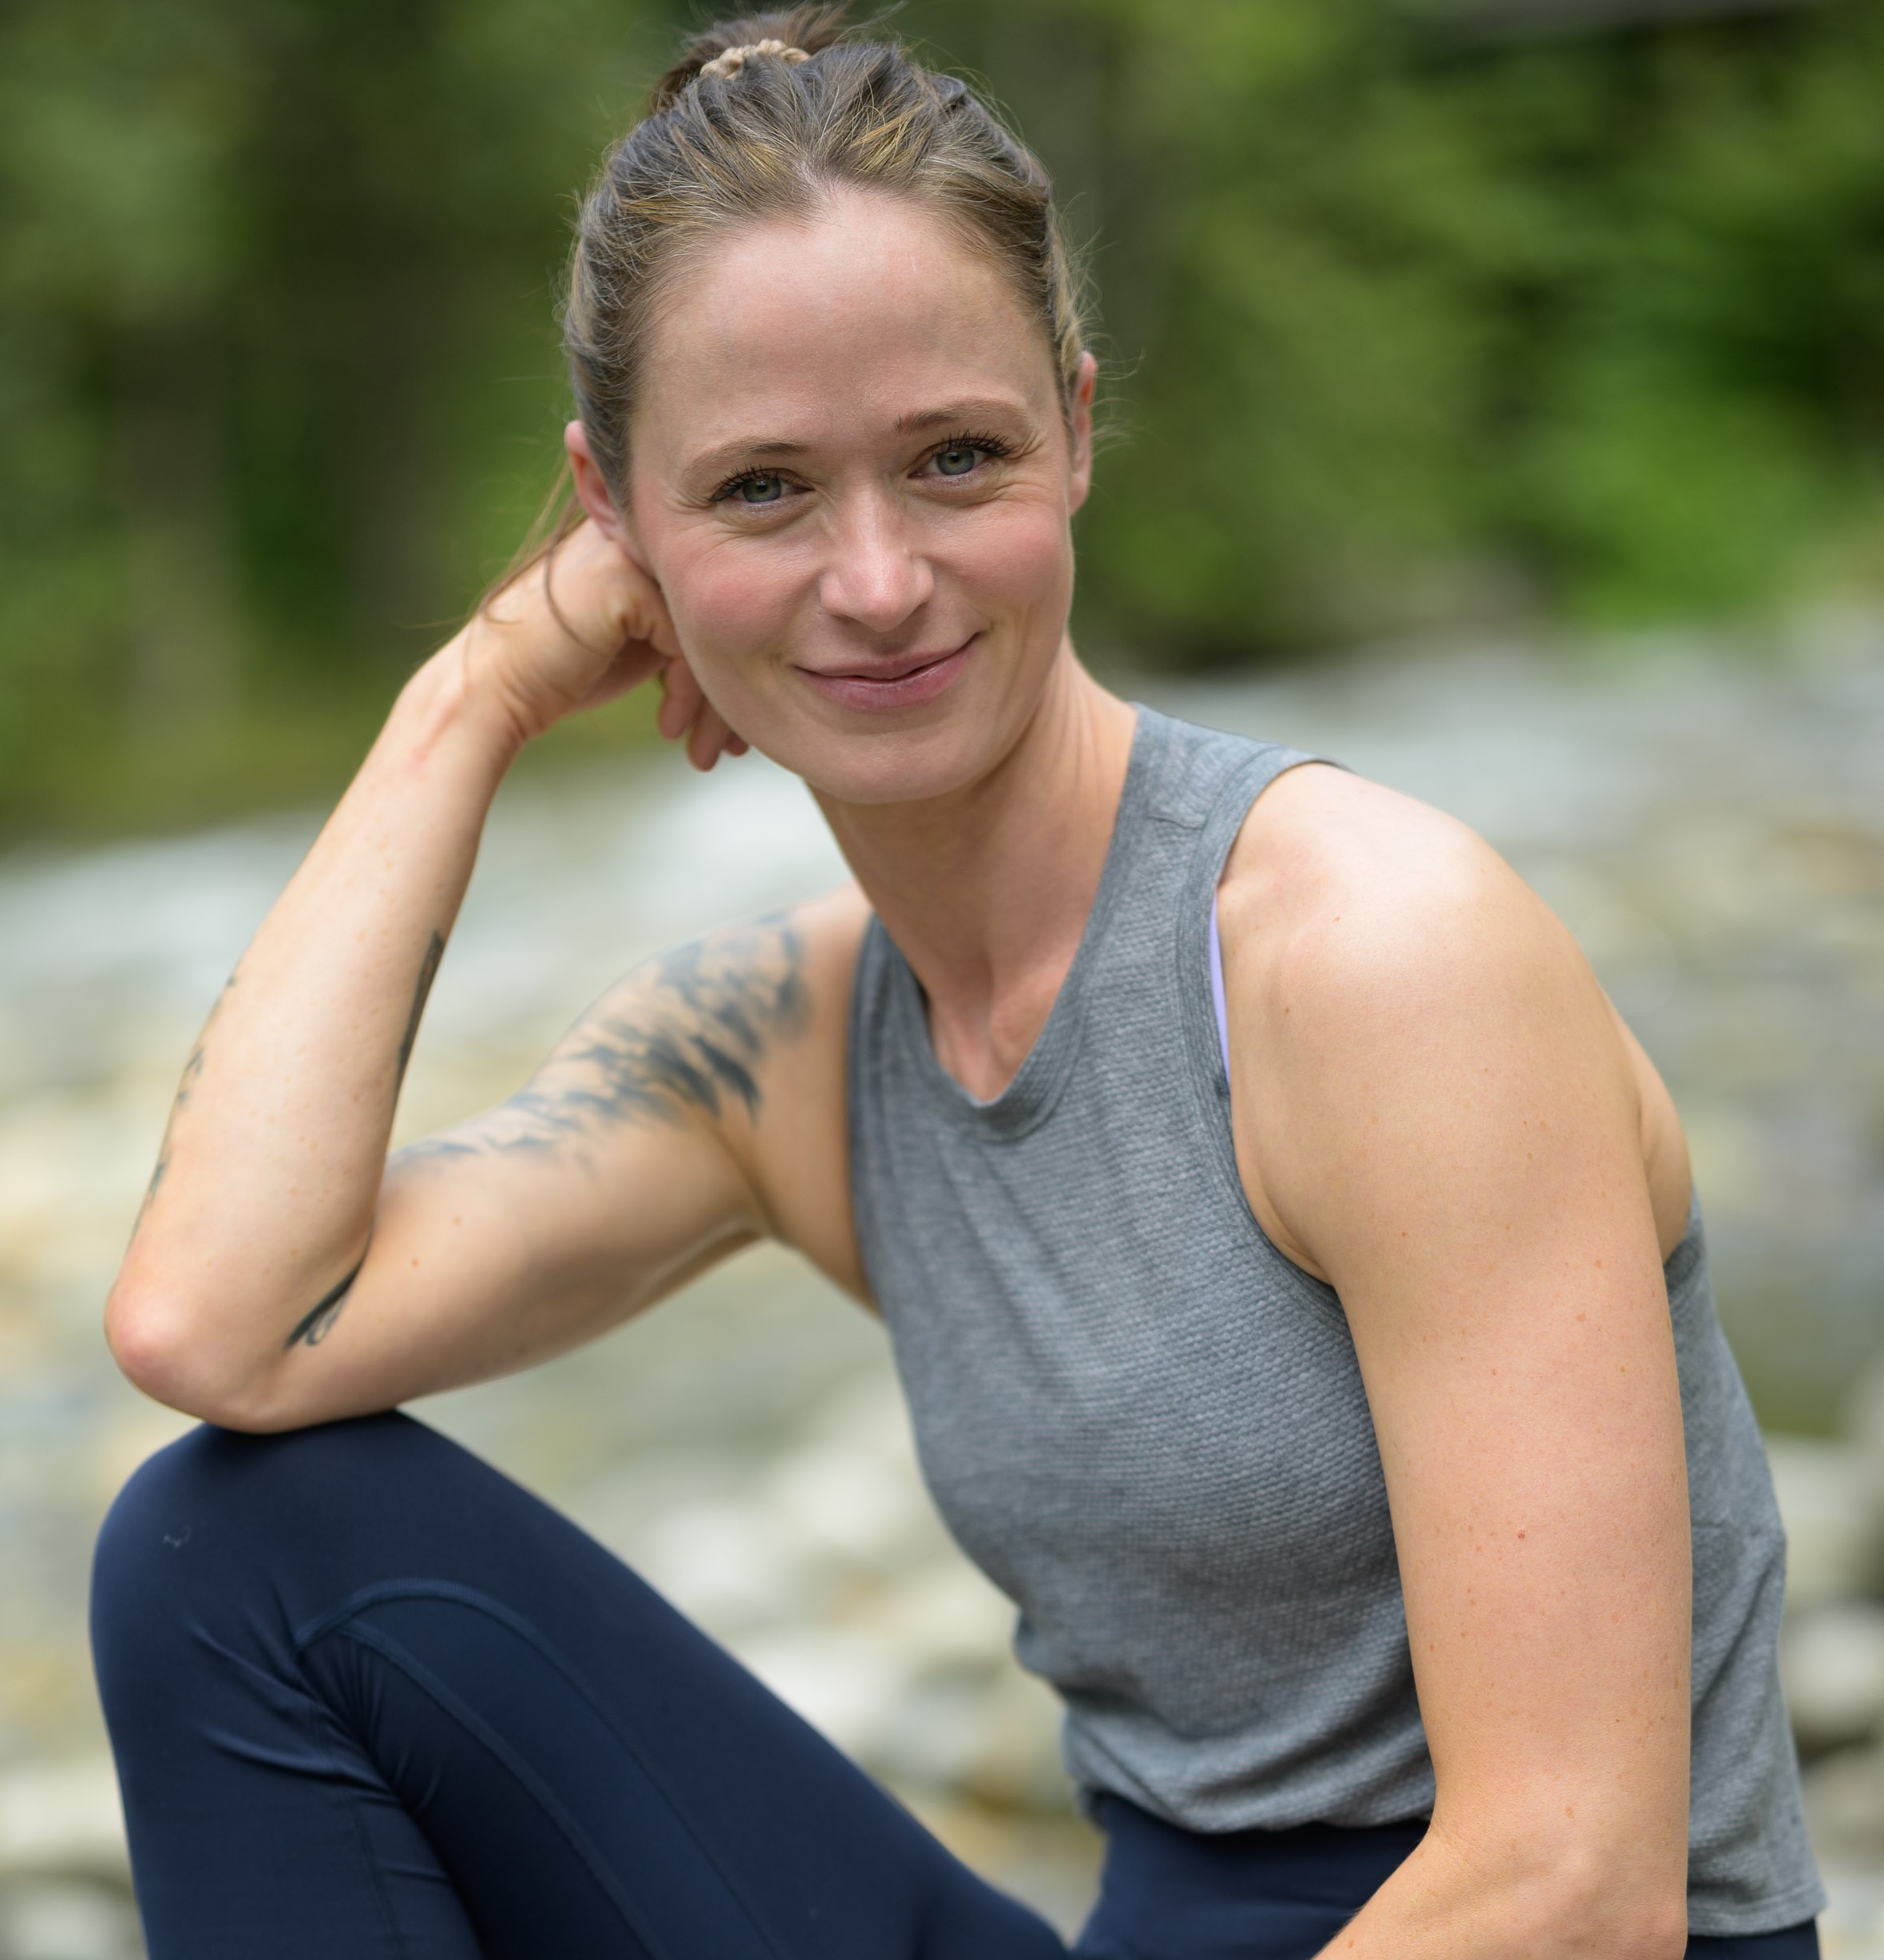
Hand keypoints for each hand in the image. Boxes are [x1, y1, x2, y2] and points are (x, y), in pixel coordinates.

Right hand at [458, 520, 746, 768]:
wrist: (494, 691)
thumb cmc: (564, 674)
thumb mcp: (639, 641)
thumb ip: (686, 624)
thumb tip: (763, 652)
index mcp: (645, 540)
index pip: (716, 596)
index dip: (731, 662)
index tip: (731, 725)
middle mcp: (638, 533)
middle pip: (722, 609)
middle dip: (733, 687)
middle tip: (733, 747)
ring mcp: (628, 550)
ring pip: (710, 629)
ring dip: (715, 702)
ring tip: (709, 753)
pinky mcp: (624, 579)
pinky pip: (687, 641)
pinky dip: (686, 692)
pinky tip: (668, 727)